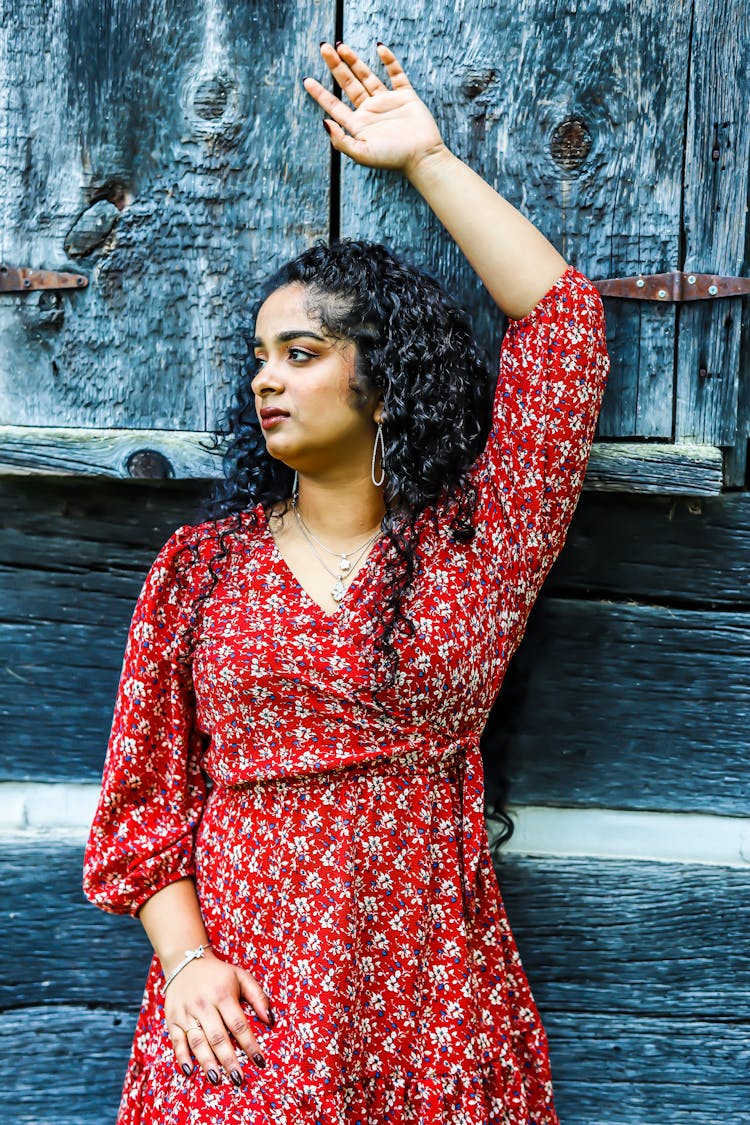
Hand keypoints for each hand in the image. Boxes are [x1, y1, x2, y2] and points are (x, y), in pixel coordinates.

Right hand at [164, 949, 273, 1087]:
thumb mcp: (241, 976)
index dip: (250, 1044)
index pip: (239, 1024)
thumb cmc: (218, 974)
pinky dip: (182, 1057)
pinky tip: (190, 1071)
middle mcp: (203, 1005)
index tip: (260, 1062)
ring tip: (217, 1079)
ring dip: (207, 1062)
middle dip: (229, 1060)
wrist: (185, 962)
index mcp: (222, 994)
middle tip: (239, 1079)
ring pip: (197, 1041)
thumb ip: (258, 996)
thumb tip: (270, 1020)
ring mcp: (186, 1013)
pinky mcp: (172, 1019)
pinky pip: (176, 1041)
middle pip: (218, 1037)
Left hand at [303, 42, 445, 177]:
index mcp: (358, 124)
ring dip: (354, 60)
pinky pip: (396, 75)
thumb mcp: (361, 153)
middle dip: (335, 66)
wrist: (421, 156)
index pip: (335, 105)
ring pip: (367, 76)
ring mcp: (387, 102)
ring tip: (341, 46)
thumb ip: (341, 140)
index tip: (307, 80)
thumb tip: (324, 122)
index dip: (320, 93)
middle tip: (323, 48)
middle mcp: (370, 111)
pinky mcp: (405, 96)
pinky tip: (379, 48)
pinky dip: (389, 61)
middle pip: (348, 84)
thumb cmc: (392, 158)